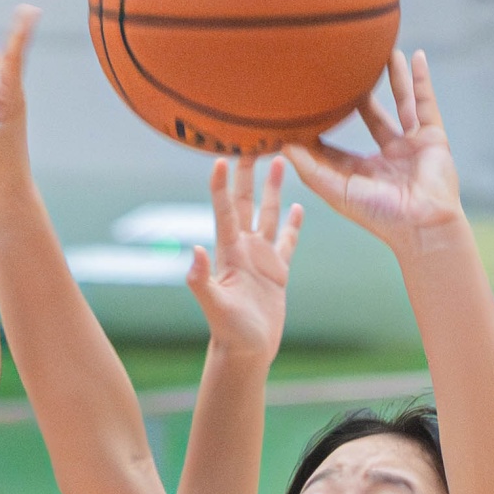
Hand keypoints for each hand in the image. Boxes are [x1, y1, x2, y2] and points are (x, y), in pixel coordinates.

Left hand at [186, 157, 302, 364]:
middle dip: (248, 173)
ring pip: (269, 214)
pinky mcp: (278, 272)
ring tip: (281, 160)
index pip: (224, 211)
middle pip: (245, 202)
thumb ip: (201, 279)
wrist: (245, 352)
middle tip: (252, 140)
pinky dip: (293, 224)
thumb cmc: (229, 332)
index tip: (221, 156)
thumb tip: (194, 251)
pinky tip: (299, 206)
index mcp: (229, 252)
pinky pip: (287, 241)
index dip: (221, 185)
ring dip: (273, 188)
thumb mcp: (215, 305)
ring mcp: (261, 258)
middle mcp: (244, 249)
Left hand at [282, 47, 462, 252]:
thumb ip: (311, 168)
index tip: (297, 103)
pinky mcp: (431, 139)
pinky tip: (414, 56)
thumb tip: (284, 143)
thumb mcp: (338, 191)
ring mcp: (409, 146)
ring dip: (391, 78)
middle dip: (354, 95)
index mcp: (359, 173)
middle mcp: (384, 157)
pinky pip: (425, 103)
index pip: (332, 145)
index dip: (315, 126)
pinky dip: (420, 80)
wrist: (424, 224)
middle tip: (337, 67)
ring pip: (398, 104)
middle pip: (367, 117)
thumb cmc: (380, 215)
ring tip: (381, 51)